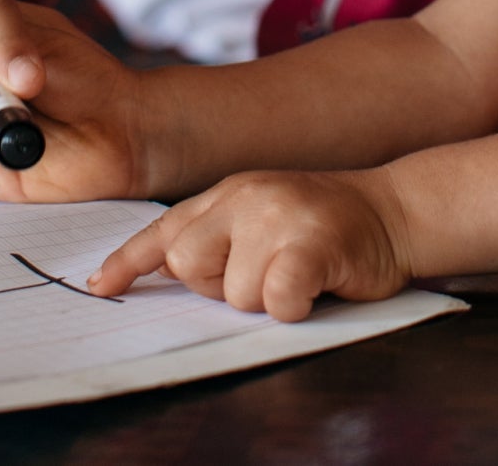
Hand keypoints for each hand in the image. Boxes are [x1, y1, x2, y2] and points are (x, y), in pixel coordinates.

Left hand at [87, 169, 413, 321]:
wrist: (397, 212)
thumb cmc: (327, 228)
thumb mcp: (264, 218)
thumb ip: (219, 236)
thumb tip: (166, 272)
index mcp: (230, 193)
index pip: (166, 229)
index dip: (130, 260)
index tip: (100, 286)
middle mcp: (248, 197)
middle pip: (188, 264)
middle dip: (219, 286)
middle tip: (265, 273)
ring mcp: (279, 217)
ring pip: (234, 293)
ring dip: (265, 300)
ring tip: (299, 274)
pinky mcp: (312, 244)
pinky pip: (276, 297)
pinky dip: (292, 305)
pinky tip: (315, 286)